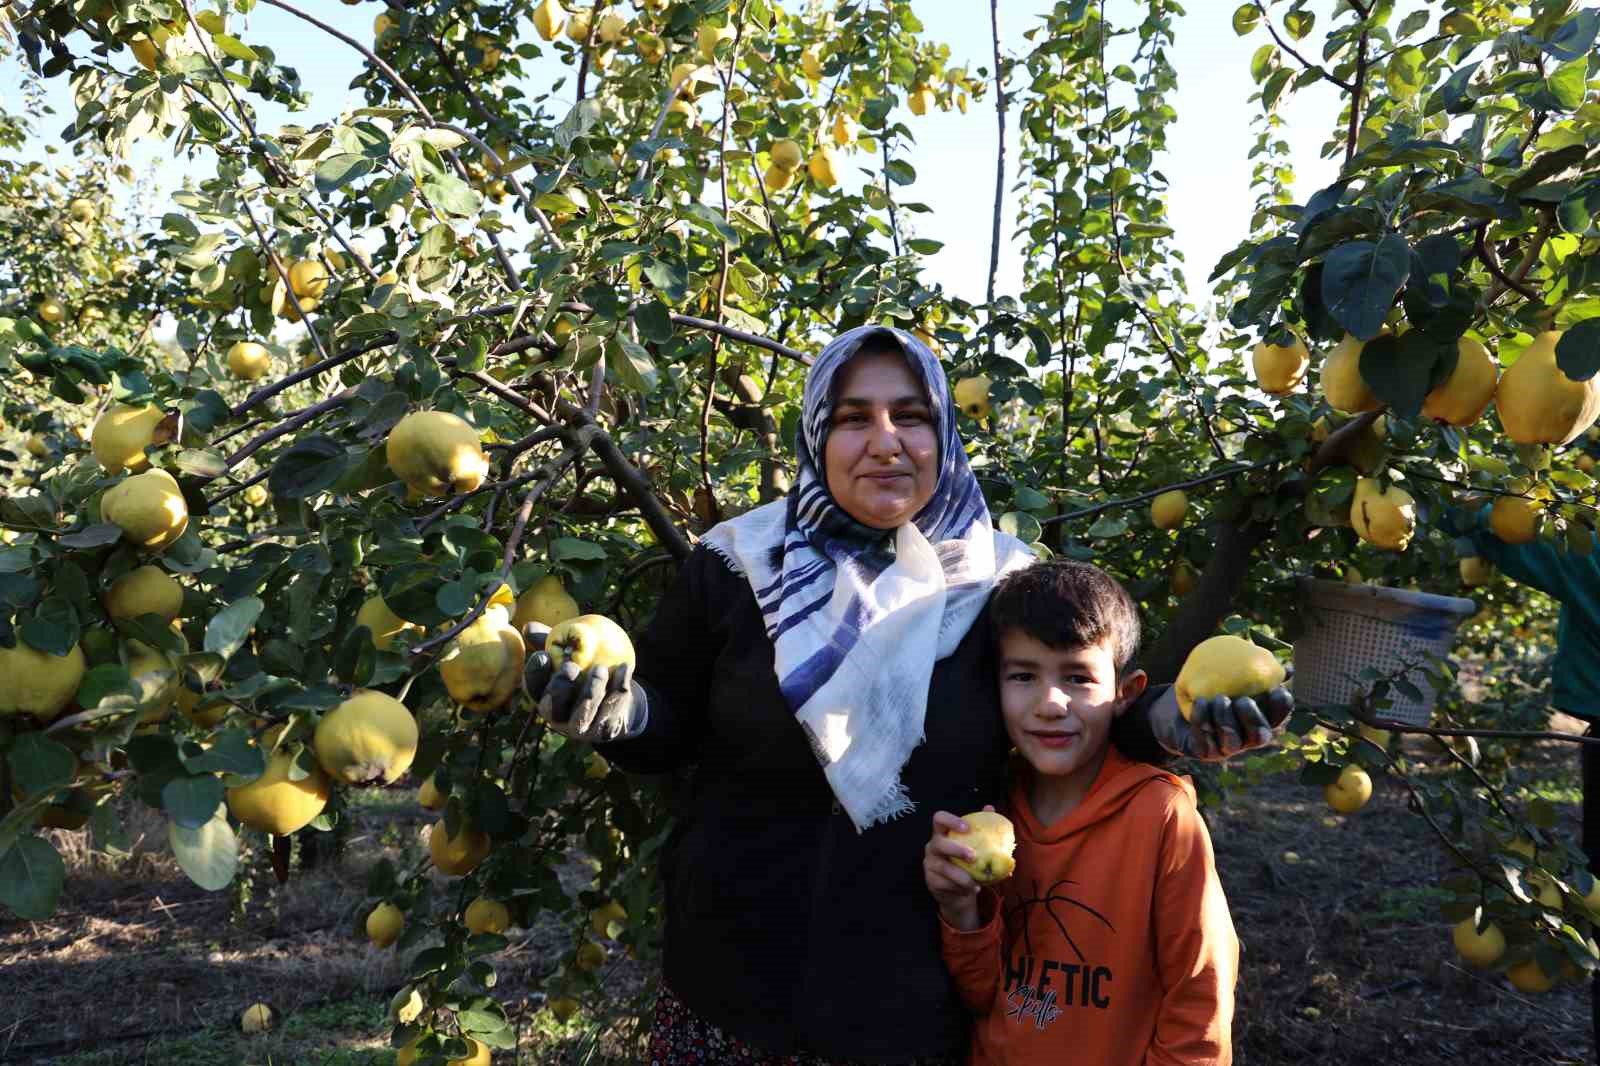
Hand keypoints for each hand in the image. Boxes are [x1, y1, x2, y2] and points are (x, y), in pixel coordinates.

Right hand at [523, 622, 643, 742]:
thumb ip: (550, 642)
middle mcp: (558, 718)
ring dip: (592, 690)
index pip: (533, 688)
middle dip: (560, 687)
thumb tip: (528, 625)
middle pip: (553, 708)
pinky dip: (619, 687)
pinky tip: (624, 667)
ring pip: (584, 713)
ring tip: (600, 668)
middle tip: (570, 666)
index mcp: (545, 698)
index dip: (535, 673)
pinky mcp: (605, 730)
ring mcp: (582, 728)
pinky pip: (611, 709)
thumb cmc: (583, 674)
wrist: (614, 703)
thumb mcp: (567, 658)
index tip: (543, 654)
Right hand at [923, 807, 987, 930]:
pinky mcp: (931, 881)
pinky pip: (946, 884)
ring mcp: (929, 864)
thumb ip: (981, 827)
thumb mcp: (975, 845)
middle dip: (956, 849)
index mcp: (942, 833)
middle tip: (974, 856)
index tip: (967, 827)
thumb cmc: (968, 864)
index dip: (951, 820)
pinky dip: (961, 888)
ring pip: (944, 868)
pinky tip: (970, 890)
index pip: (939, 819)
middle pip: (939, 843)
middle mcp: (932, 846)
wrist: (959, 892)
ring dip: (963, 876)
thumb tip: (989, 808)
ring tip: (977, 883)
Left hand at [1150, 679, 1292, 760]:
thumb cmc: (1211, 688)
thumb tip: (1287, 665)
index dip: (1281, 707)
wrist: (1177, 708)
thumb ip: (1255, 670)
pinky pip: (1204, 741)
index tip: (1277, 689)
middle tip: (1243, 700)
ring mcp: (1225, 748)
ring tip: (1218, 699)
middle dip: (1253, 719)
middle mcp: (1245, 739)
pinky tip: (1199, 704)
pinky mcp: (1203, 752)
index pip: (1277, 718)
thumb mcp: (1231, 677)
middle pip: (1259, 736)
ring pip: (1232, 742)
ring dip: (1226, 720)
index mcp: (1259, 720)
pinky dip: (1201, 721)